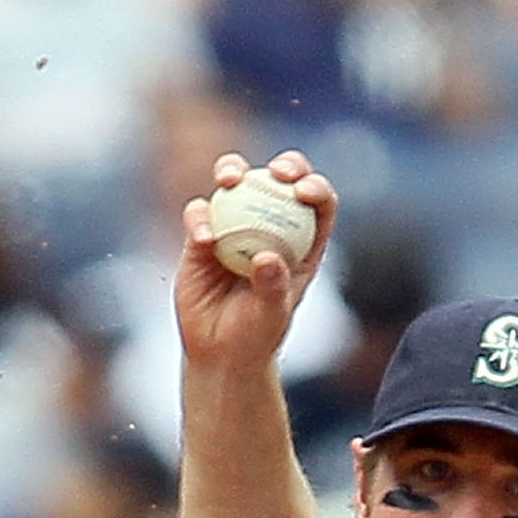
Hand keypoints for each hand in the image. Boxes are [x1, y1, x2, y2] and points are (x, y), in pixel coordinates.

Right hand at [176, 150, 335, 371]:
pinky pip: (200, 214)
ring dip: (233, 169)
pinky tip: (204, 238)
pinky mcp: (202, 235)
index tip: (304, 191)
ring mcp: (235, 225)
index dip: (316, 187)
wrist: (219, 352)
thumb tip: (266, 257)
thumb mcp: (271, 316)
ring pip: (237, 182)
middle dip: (286, 165)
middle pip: (281, 180)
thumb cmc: (255, 336)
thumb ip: (272, 287)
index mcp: (301, 243)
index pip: (318, 205)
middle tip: (278, 173)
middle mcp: (270, 225)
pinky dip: (200, 218)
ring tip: (230, 180)